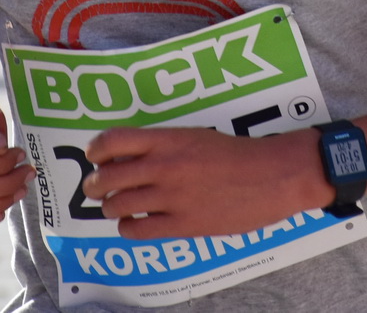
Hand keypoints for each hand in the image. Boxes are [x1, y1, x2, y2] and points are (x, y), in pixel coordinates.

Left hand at [84, 126, 324, 239]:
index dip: (96, 150)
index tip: (95, 156)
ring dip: (110, 207)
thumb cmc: (238, 154)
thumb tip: (130, 156)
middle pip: (106, 177)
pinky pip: (137, 230)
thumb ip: (163, 145)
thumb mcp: (197, 136)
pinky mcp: (183, 224)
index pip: (112, 140)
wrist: (273, 175)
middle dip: (93, 185)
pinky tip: (135, 223)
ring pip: (116, 206)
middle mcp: (164, 166)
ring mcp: (172, 197)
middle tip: (95, 187)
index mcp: (168, 140)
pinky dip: (128, 228)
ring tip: (116, 206)